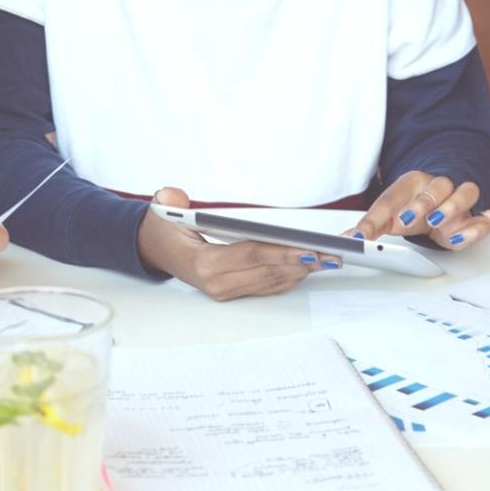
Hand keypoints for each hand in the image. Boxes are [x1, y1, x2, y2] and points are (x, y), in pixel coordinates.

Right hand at [137, 187, 337, 300]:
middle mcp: (218, 284)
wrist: (157, 251)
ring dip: (304, 270)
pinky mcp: (236, 292)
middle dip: (303, 262)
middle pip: (269, 272)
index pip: (250, 255)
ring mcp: (227, 291)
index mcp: (203, 264)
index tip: (308, 248)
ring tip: (331, 258)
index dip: (281, 252)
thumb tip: (172, 197)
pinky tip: (312, 265)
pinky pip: (270, 285)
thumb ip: (168, 201)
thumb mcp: (163, 211)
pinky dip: (292, 275)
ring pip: (274, 281)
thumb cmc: (167, 230)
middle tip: (332, 253)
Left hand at [345, 171, 489, 249]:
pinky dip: (474, 228)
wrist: (439, 205)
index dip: (380, 214)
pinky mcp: (474, 220)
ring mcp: (460, 202)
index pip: (395, 195)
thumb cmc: (412, 206)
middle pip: (438, 186)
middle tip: (404, 220)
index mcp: (413, 183)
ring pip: (466, 192)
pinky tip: (459, 236)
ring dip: (452, 206)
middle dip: (422, 203)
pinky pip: (483, 220)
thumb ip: (371, 225)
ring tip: (436, 222)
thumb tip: (349, 237)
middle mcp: (439, 188)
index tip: (364, 233)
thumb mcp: (388, 215)